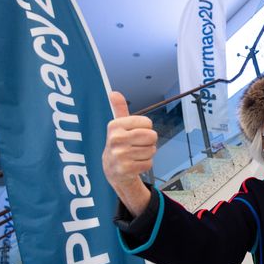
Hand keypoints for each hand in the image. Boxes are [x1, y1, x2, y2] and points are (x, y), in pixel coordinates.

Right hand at [102, 92, 155, 215]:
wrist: (112, 170)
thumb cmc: (119, 144)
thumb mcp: (118, 126)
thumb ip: (119, 109)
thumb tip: (114, 92)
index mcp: (114, 126)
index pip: (147, 122)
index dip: (146, 129)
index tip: (135, 133)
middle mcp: (115, 139)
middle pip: (152, 136)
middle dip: (150, 141)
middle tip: (138, 145)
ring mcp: (120, 155)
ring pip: (152, 150)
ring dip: (148, 154)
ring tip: (135, 155)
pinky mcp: (126, 169)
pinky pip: (149, 163)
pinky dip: (146, 164)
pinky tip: (135, 164)